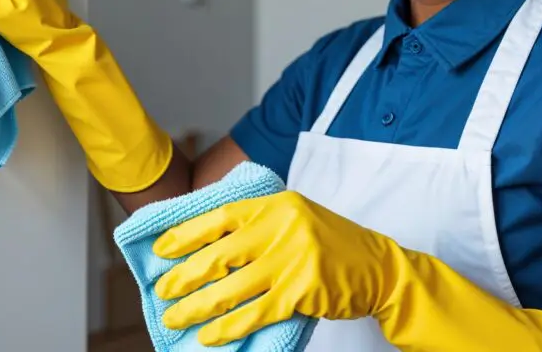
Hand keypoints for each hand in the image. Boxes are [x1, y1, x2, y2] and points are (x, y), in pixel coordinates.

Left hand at [153, 190, 399, 345]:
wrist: (379, 267)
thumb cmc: (334, 245)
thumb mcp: (297, 218)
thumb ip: (261, 225)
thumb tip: (208, 247)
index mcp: (276, 204)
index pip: (220, 216)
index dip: (185, 234)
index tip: (161, 249)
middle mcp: (282, 227)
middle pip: (218, 254)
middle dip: (183, 276)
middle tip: (162, 291)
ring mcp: (292, 259)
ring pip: (230, 288)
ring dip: (196, 307)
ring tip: (175, 317)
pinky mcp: (300, 291)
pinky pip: (253, 313)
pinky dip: (226, 328)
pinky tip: (208, 336)